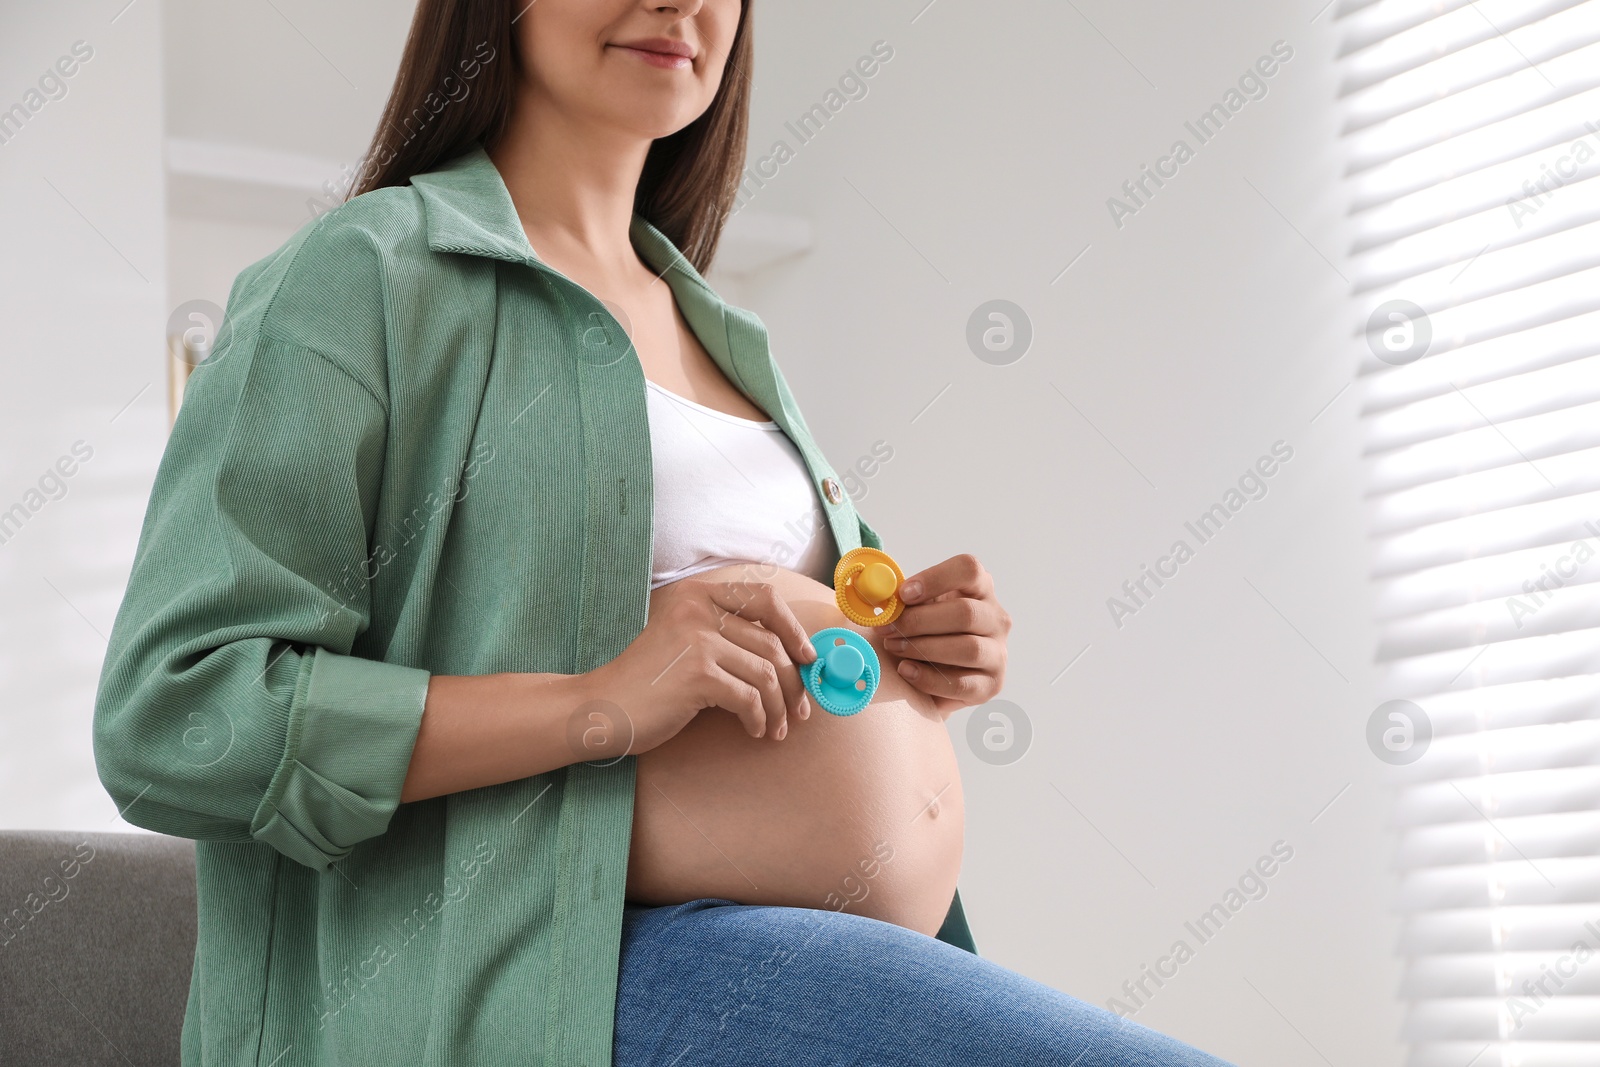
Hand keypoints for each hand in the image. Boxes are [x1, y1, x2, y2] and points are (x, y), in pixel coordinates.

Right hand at [584, 578, 817, 753]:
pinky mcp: (698, 675)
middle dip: (793, 681)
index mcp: (696, 594)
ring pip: (766, 673)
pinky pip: (749, 698)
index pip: (763, 598)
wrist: (602, 707)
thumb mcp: (684, 640)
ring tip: (776, 728)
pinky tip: (754, 731)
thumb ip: (723, 635)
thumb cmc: (646, 681)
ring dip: (779, 707)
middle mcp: (698, 609)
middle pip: (771, 643)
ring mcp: (698, 640)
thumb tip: (787, 654)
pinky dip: (759, 718)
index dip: (793, 628)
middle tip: (800, 709)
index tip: (807, 657)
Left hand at [882, 553, 1009, 713]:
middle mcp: (996, 618)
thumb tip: (877, 591)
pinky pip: (962, 683)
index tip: (903, 594)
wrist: (935, 676)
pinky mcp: (992, 685)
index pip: (968, 569)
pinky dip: (929, 678)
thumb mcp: (917, 608)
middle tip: (887, 628)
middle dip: (919, 620)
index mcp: (979, 588)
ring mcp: (998, 652)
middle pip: (965, 612)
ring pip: (968, 648)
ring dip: (923, 648)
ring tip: (894, 648)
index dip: (934, 579)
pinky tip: (906, 671)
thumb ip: (903, 599)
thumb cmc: (923, 633)